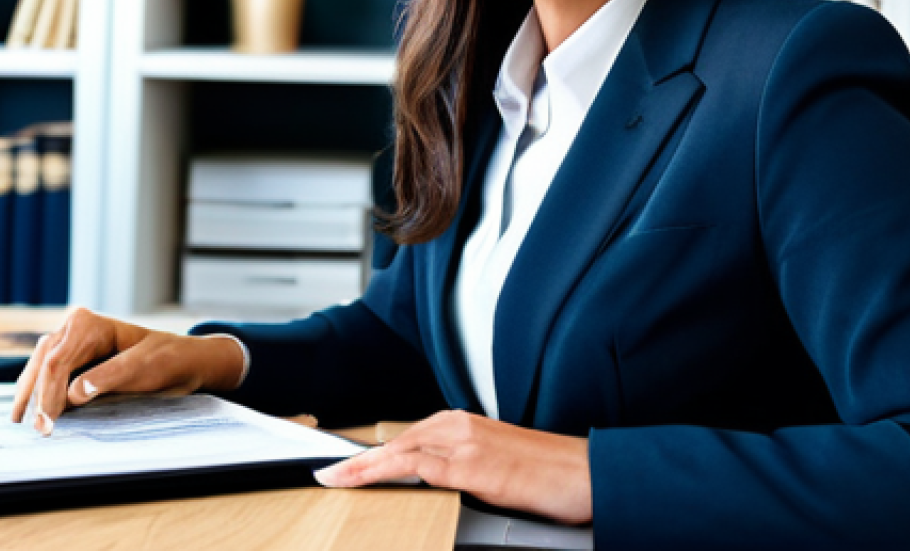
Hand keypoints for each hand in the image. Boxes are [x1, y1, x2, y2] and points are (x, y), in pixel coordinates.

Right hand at [10, 307, 246, 434]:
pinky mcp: (73, 362)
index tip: (49, 423)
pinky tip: (34, 415)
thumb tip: (73, 393)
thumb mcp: (143, 367)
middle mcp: (75, 330)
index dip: (49, 393)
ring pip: (39, 371)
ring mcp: (71, 345)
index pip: (58, 361)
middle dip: (37, 398)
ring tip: (31, 425)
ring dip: (33, 398)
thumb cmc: (166, 359)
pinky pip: (46, 378)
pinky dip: (39, 396)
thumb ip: (108, 377)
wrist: (182, 362)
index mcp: (90, 325)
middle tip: (40, 430)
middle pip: (43, 365)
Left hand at [316, 410, 591, 524]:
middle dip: (360, 458)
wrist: (583, 473)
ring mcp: (466, 442)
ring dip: (364, 465)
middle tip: (326, 473)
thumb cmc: (545, 475)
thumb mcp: (496, 469)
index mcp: (466, 424)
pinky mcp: (474, 464)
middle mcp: (462, 426)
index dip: (373, 452)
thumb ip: (462, 469)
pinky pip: (419, 466)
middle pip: (398, 441)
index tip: (344, 464)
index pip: (408, 438)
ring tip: (334, 477)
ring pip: (401, 449)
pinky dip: (387, 471)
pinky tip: (366, 480)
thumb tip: (433, 484)